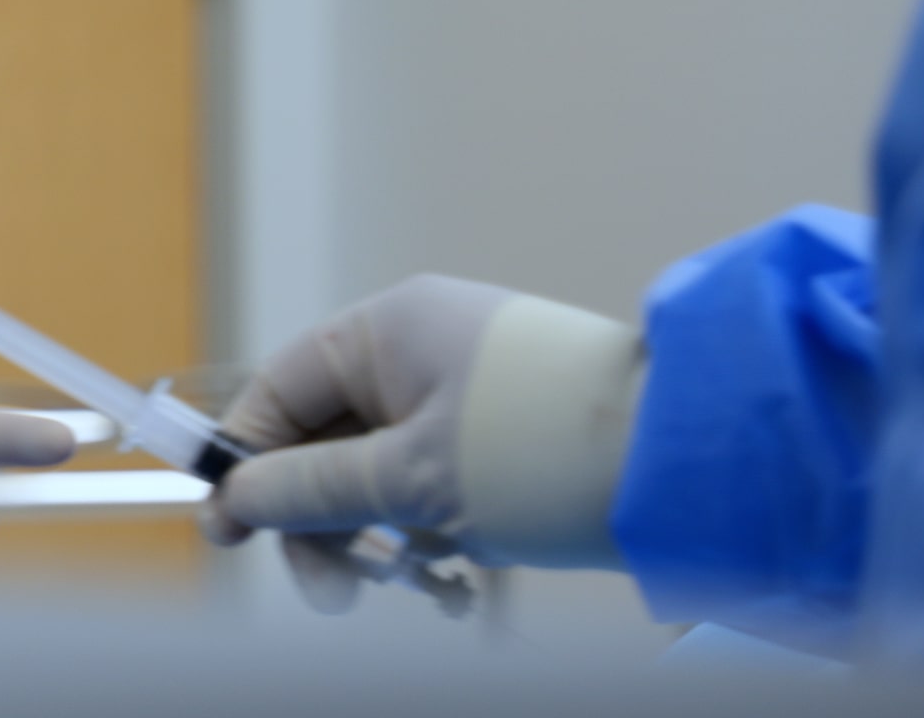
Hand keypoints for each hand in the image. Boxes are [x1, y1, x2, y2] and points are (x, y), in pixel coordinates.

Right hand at [196, 276, 510, 609]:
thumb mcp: (410, 480)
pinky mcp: (511, 433)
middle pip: (330, 437)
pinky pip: (439, 479)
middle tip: (331, 594)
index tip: (229, 534)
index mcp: (388, 329)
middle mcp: (424, 347)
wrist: (694, 458)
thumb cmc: (543, 452)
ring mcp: (470, 389)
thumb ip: (310, 488)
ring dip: (381, 532)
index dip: (247, 462)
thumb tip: (236, 495)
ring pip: (386, 467)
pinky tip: (455, 569)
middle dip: (323, 519)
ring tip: (411, 583)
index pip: (281, 390)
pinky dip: (434, 526)